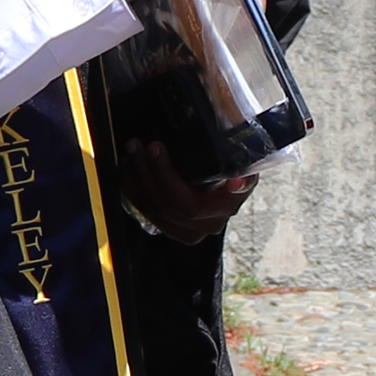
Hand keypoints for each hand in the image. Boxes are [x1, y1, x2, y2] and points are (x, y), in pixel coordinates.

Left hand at [120, 140, 257, 243]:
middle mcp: (208, 224)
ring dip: (135, 179)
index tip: (156, 147)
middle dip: (146, 171)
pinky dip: (133, 189)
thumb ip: (244, 170)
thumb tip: (236, 182)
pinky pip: (146, 212)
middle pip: (166, 206)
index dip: (166, 177)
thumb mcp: (246, 163)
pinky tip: (129, 169)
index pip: (189, 203)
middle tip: (139, 144)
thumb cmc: (238, 166)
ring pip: (153, 210)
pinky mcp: (173, 228)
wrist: (232, 182)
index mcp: (226, 207)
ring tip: (132, 151)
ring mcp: (189, 231)